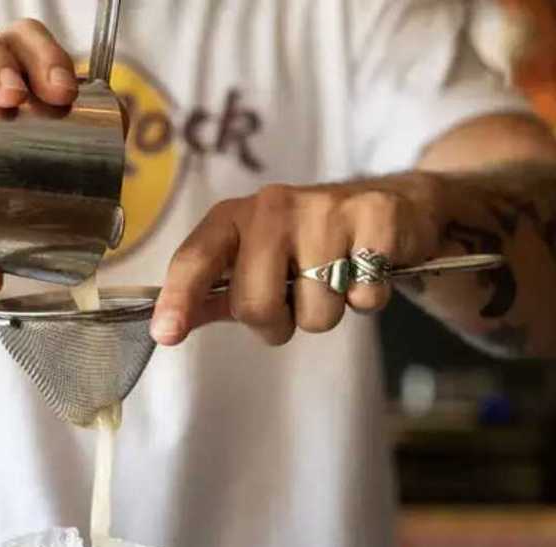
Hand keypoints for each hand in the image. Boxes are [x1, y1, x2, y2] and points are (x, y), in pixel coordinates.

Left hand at [150, 176, 443, 345]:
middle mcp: (274, 206)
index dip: (179, 298)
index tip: (167, 334)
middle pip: (257, 304)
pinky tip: (365, 272)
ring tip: (334, 282)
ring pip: (316, 310)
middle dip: (277, 323)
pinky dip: (366, 299)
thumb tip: (167, 327)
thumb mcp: (254, 259)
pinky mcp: (377, 217)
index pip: (196, 259)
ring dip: (326, 313)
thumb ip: (212, 294)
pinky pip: (364, 297)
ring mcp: (327, 209)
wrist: (389, 202)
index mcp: (234, 218)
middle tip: (293, 303)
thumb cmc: (307, 242)